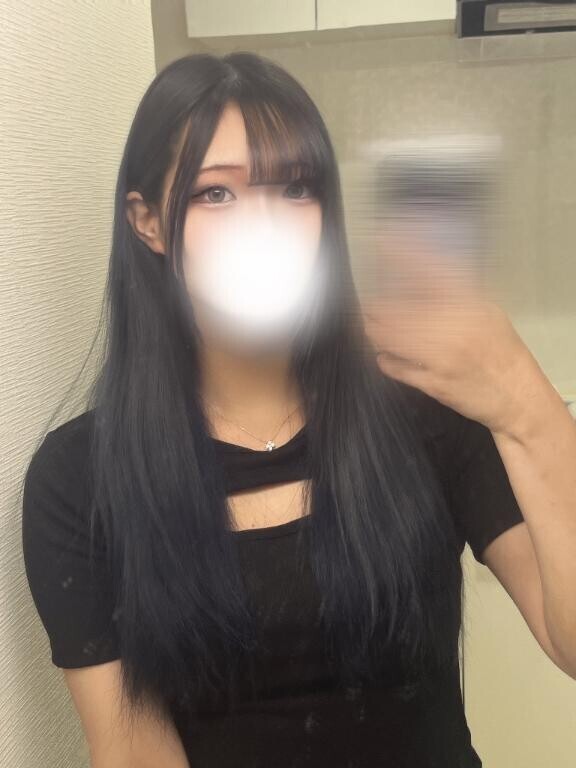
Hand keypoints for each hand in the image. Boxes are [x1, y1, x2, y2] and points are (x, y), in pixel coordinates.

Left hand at [360, 236, 546, 436]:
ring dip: (376, 333)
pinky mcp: (433, 382)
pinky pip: (396, 367)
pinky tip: (387, 356)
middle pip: (397, 308)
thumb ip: (456, 292)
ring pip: (390, 338)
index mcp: (470, 303)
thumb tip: (420, 269)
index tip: (382, 238)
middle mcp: (455, 325)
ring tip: (373, 329)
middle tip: (368, 307)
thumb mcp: (486, 310)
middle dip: (375, 308)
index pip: (429, 269)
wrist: (516, 395)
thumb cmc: (499, 350)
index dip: (402, 253)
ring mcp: (443, 356)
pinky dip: (387, 360)